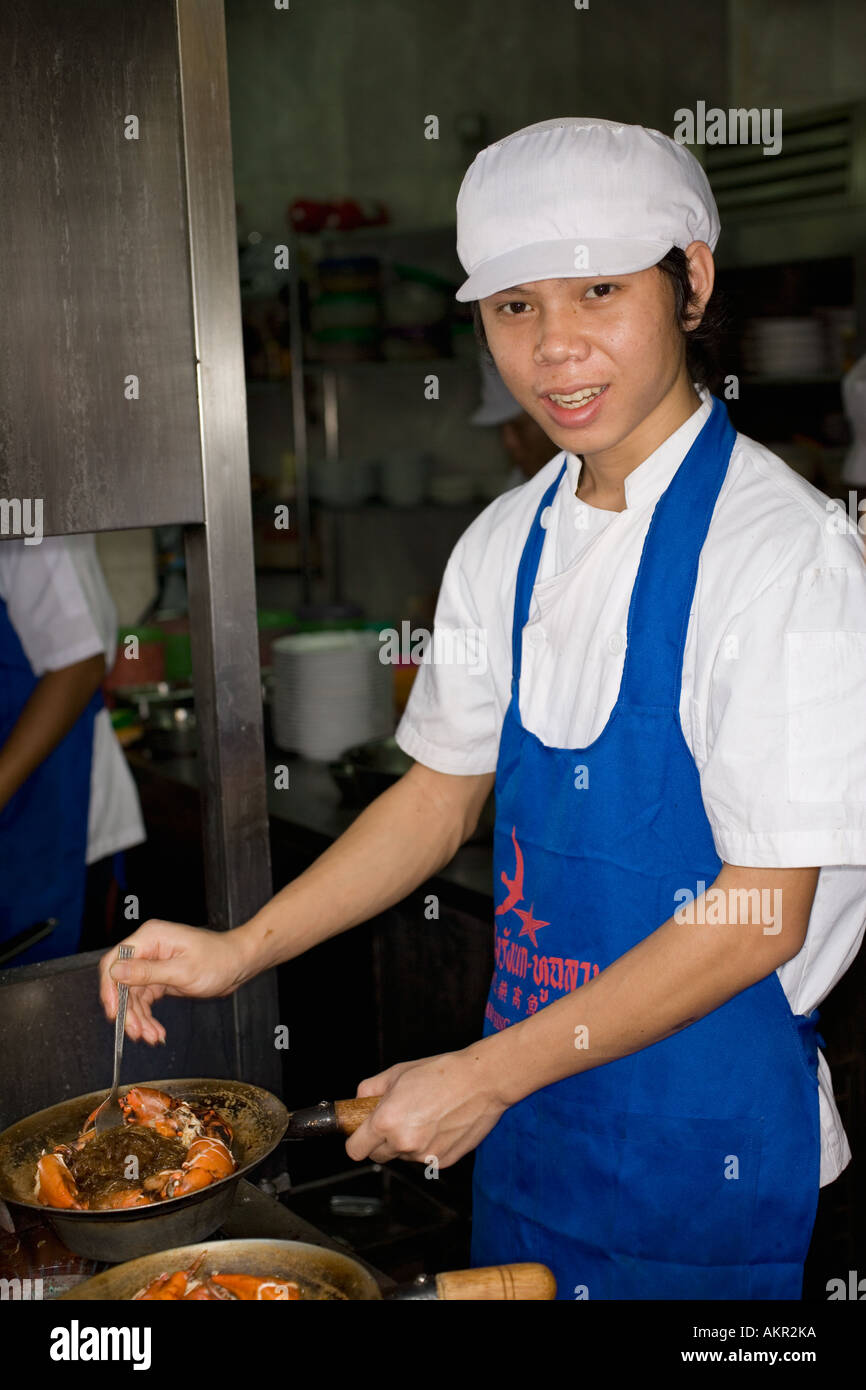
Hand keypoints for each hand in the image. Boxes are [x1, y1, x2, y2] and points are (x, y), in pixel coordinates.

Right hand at [98, 919, 250, 1044]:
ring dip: (139, 1018)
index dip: (110, 988)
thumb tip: (116, 972)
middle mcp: (148, 948)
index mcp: (150, 937)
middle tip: (136, 1032)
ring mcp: (152, 964)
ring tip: (151, 1036)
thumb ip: (148, 972)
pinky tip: (155, 1031)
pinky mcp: (159, 978)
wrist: (239, 964)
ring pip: (132, 996)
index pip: (115, 960)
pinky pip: (145, 1000)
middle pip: (122, 982)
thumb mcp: (183, 970)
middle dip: (128, 1011)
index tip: (113, 1013)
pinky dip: (148, 1017)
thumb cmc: (218, 960)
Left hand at [346, 1046, 507, 1167]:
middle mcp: (403, 1144)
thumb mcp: (397, 1073)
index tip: (361, 1133)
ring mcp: (424, 1156)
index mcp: (386, 1122)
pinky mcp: (443, 1162)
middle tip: (396, 1119)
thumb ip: (369, 1090)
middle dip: (381, 1141)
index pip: (355, 1150)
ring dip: (406, 1143)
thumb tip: (359, 1102)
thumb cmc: (441, 1073)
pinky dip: (427, 1146)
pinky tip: (440, 1125)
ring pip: (403, 1156)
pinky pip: (424, 1159)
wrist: (481, 1082)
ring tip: (425, 1116)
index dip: (356, 1141)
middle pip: (378, 1156)